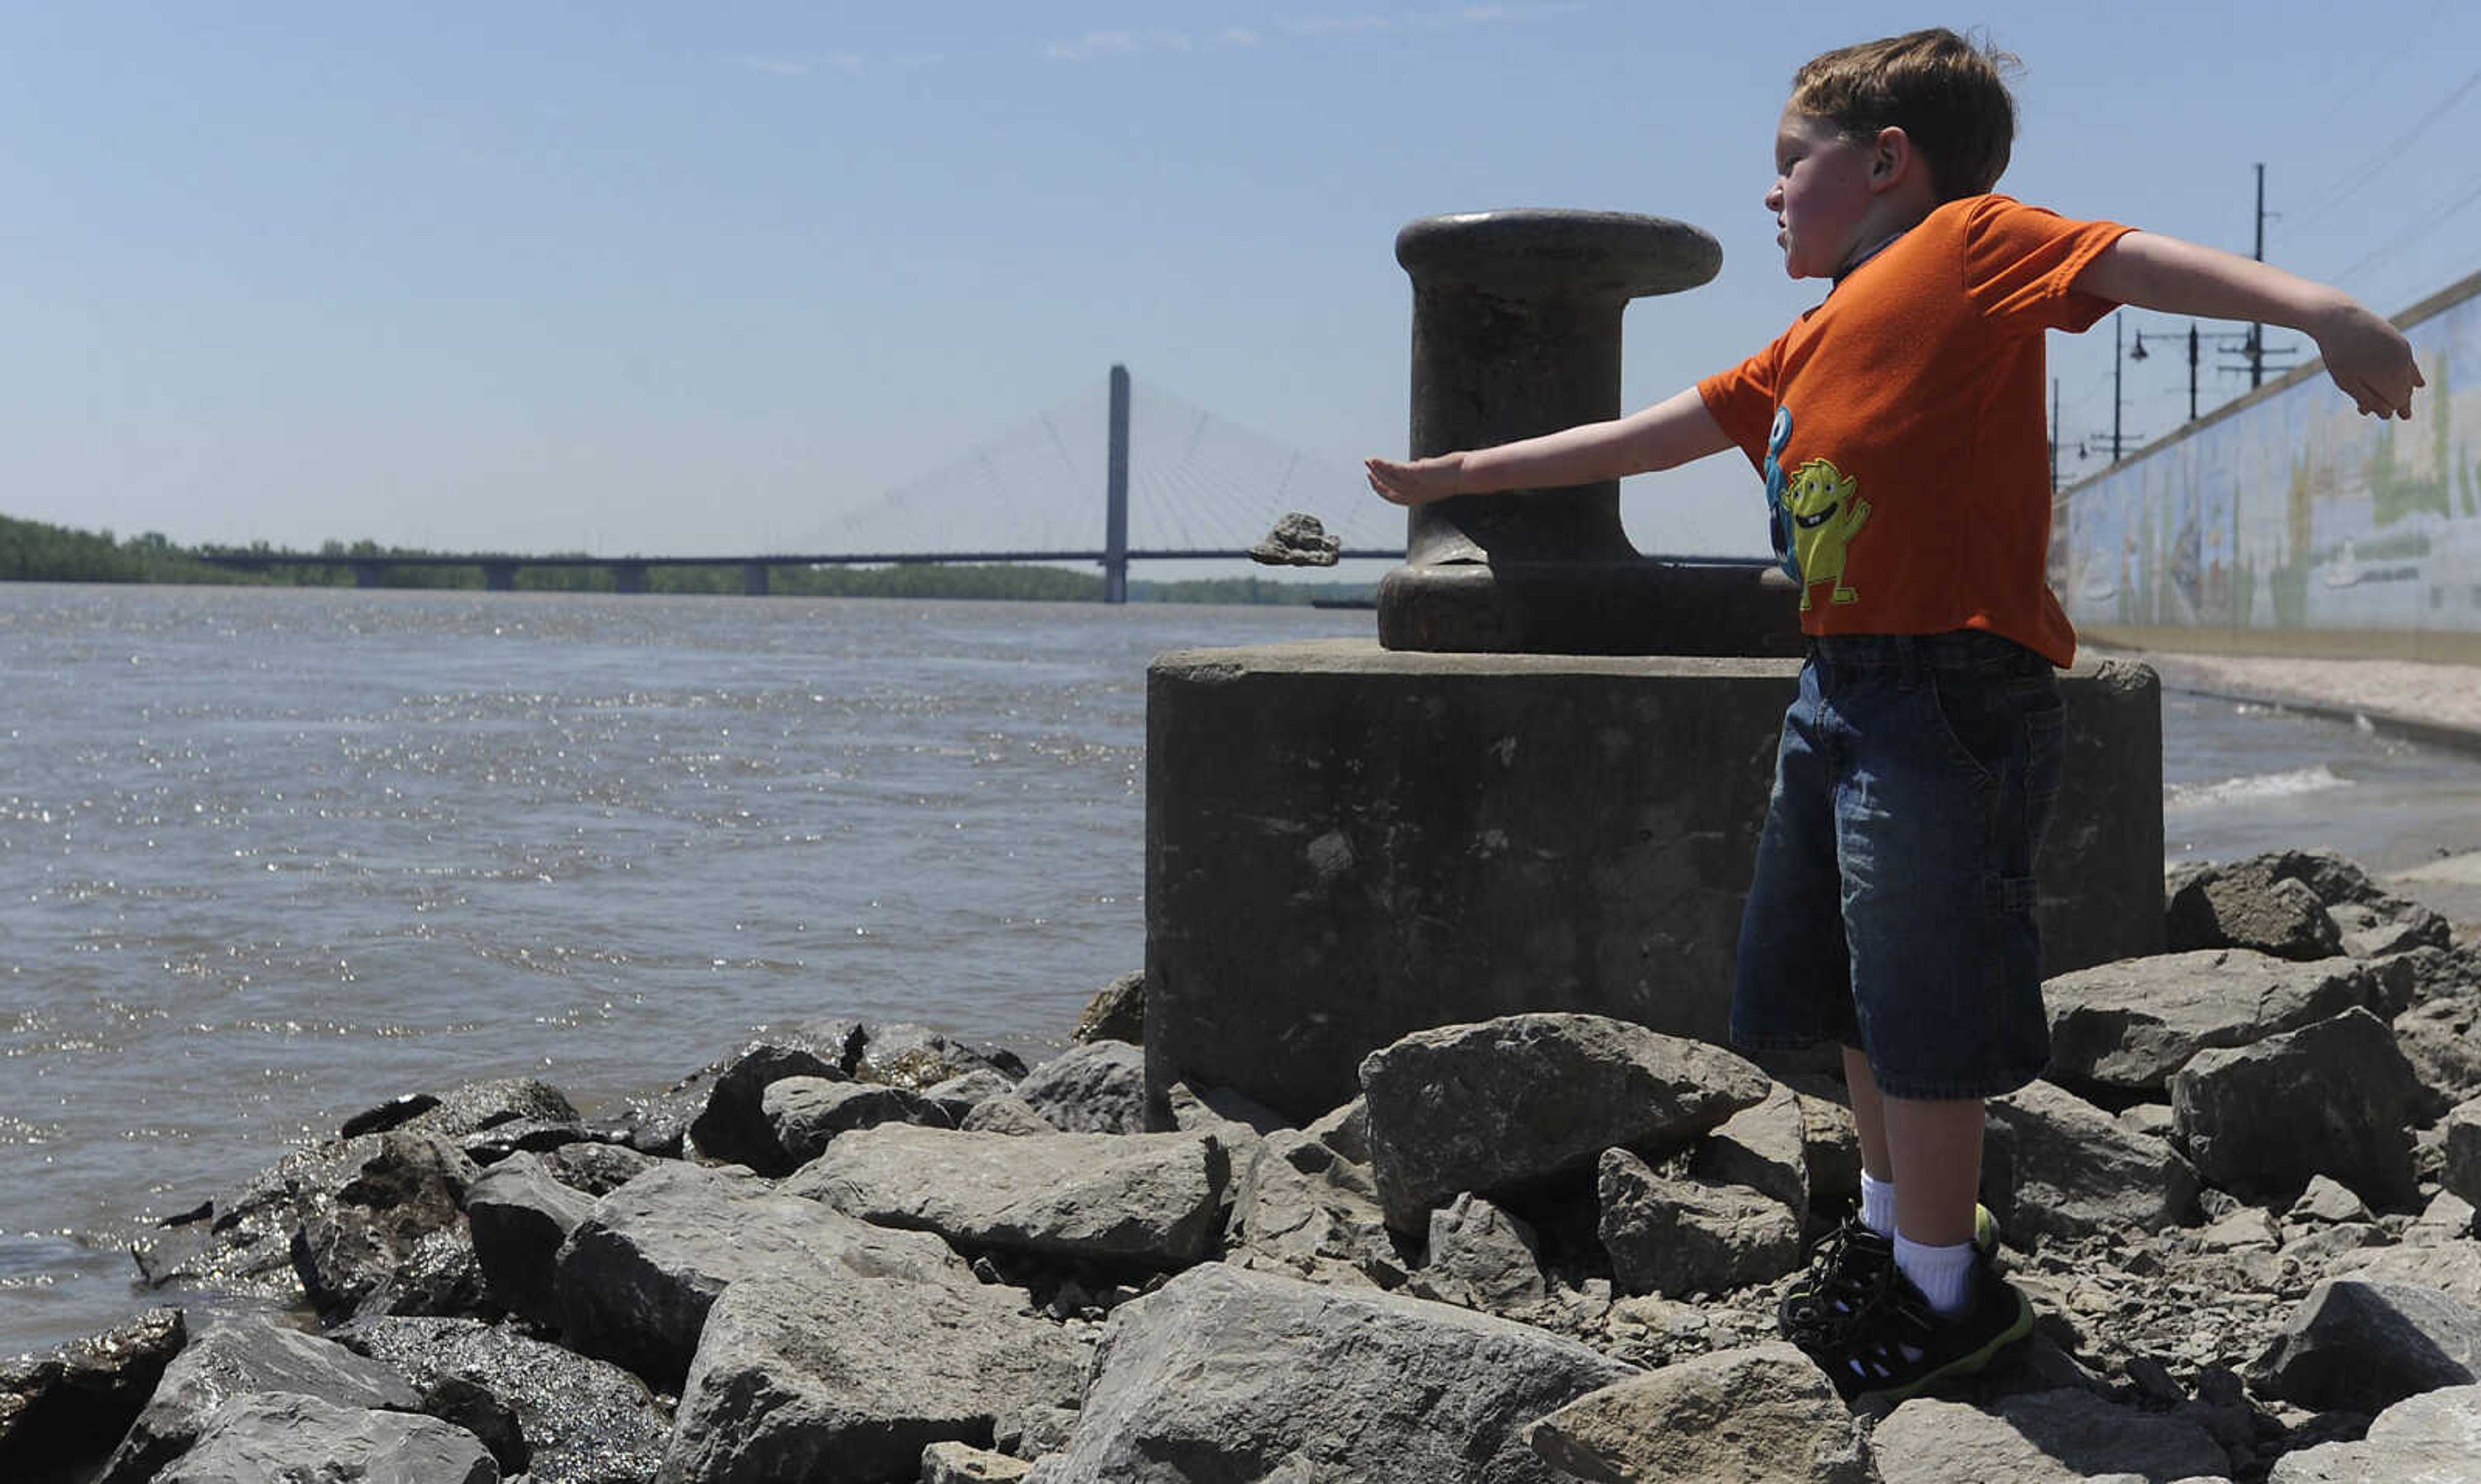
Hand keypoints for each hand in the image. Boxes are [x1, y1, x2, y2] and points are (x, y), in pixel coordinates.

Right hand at [1364, 452, 1468, 506]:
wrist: (1470, 474)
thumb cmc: (1459, 473)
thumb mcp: (1438, 472)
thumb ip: (1425, 470)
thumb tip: (1419, 463)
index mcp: (1421, 496)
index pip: (1396, 497)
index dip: (1384, 490)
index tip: (1375, 480)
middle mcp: (1417, 494)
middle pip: (1390, 491)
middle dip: (1377, 482)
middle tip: (1367, 471)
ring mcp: (1417, 484)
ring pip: (1390, 481)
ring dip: (1377, 470)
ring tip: (1368, 462)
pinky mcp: (1418, 473)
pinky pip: (1395, 470)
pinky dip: (1383, 464)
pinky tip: (1375, 459)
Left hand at [2312, 301, 2423, 418]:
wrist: (2338, 317)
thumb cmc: (2338, 353)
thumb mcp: (2347, 382)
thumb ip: (2368, 398)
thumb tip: (2387, 413)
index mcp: (2390, 376)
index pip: (2396, 402)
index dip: (2385, 409)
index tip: (2363, 410)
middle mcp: (2402, 364)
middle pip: (2403, 391)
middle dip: (2393, 402)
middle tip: (2388, 414)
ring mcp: (2403, 351)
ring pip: (2406, 378)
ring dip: (2397, 390)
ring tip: (2401, 407)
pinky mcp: (2401, 342)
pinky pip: (2409, 364)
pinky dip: (2412, 375)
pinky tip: (2419, 385)